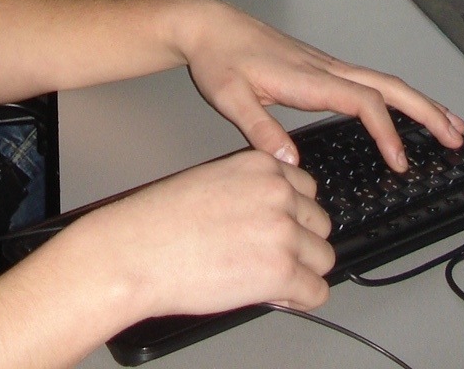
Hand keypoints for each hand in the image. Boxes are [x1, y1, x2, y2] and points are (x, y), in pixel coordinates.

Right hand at [67, 149, 332, 321]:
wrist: (140, 249)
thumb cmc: (163, 218)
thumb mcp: (214, 182)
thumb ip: (252, 192)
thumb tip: (275, 218)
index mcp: (262, 166)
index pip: (307, 189)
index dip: (294, 214)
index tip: (280, 229)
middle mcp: (279, 193)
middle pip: (320, 223)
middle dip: (301, 243)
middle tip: (271, 257)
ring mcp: (284, 231)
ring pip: (324, 258)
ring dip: (303, 271)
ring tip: (270, 278)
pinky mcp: (282, 271)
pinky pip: (317, 291)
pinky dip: (301, 299)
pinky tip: (277, 296)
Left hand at [172, 0, 463, 171]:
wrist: (209, 26)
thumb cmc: (218, 58)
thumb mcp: (228, 97)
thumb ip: (258, 130)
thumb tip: (289, 160)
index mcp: (306, 77)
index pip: (362, 101)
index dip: (386, 131)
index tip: (400, 162)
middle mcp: (323, 67)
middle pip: (387, 85)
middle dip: (425, 110)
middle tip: (456, 136)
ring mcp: (325, 66)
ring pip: (382, 81)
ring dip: (418, 102)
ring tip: (449, 125)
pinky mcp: (320, 68)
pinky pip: (369, 82)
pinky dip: (396, 97)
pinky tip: (402, 111)